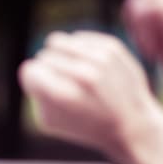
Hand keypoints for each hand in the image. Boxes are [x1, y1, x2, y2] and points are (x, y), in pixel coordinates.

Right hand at [19, 31, 162, 163]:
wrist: (132, 125)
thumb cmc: (85, 126)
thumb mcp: (50, 120)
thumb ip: (35, 92)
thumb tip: (32, 67)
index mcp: (64, 95)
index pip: (29, 71)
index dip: (33, 82)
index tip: (45, 92)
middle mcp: (82, 74)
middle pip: (43, 56)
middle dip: (47, 70)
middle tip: (63, 87)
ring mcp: (99, 59)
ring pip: (57, 41)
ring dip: (59, 56)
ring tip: (70, 72)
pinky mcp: (111, 47)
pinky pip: (77, 37)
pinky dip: (76, 50)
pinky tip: (85, 65)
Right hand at [122, 0, 162, 111]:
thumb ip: (162, 8)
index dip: (148, 21)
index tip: (162, 46)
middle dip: (141, 24)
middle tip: (154, 48)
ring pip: (133, 7)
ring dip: (138, 31)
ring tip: (153, 50)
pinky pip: (133, 17)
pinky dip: (138, 35)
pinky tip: (153, 51)